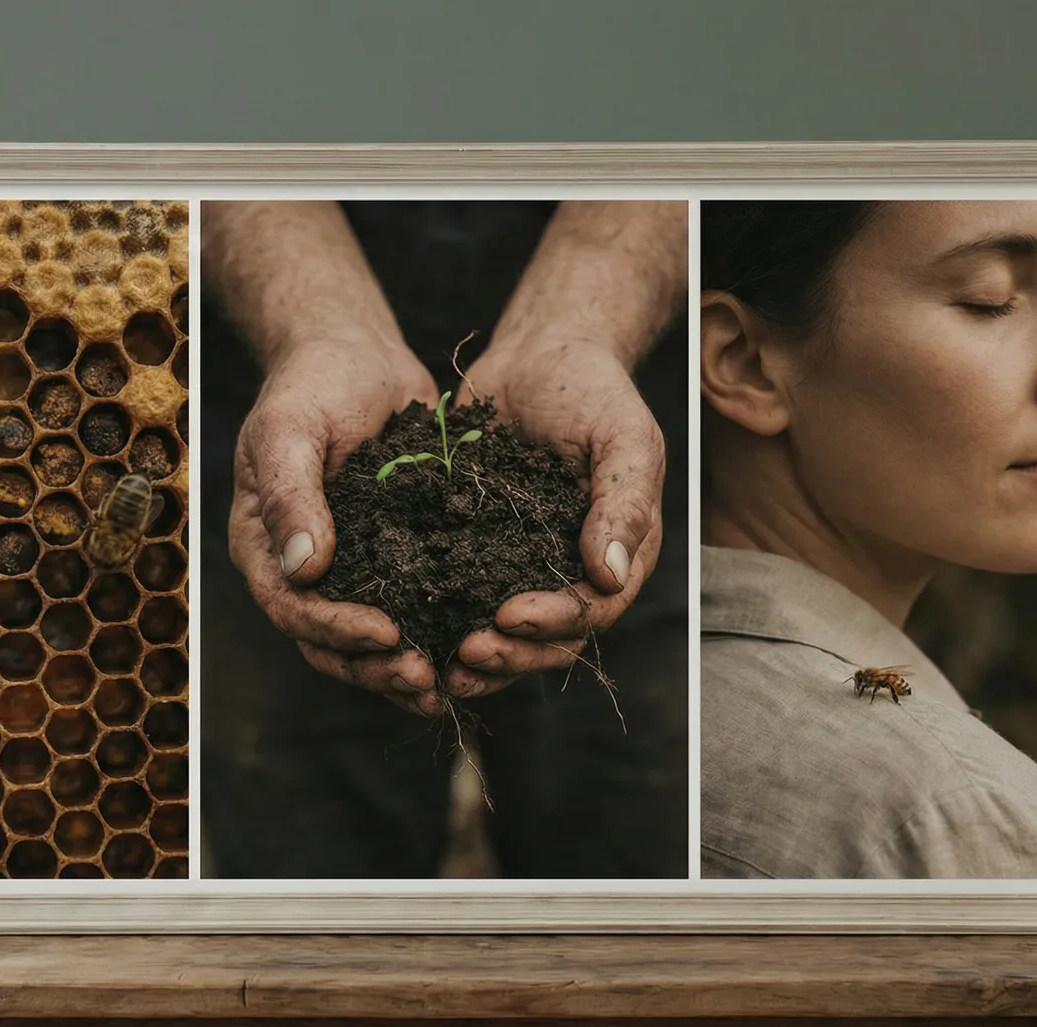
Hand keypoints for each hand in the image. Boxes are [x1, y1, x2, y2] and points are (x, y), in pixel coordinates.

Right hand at [227, 342, 455, 716]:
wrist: (355, 353)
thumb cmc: (313, 382)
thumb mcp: (290, 428)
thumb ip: (292, 495)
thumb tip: (304, 569)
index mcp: (264, 545)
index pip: (292, 608)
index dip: (337, 629)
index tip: (387, 634)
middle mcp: (301, 569)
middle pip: (328, 643)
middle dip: (375, 667)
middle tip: (426, 678)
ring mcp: (348, 569)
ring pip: (368, 642)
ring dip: (403, 668)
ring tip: (447, 684)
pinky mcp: (393, 559)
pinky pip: (410, 610)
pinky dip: (434, 635)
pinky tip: (472, 649)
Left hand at [429, 342, 665, 699]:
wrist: (539, 353)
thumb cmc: (592, 389)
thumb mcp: (623, 437)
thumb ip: (626, 503)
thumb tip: (611, 576)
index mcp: (619, 552)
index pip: (592, 609)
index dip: (553, 623)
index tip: (507, 615)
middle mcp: (574, 571)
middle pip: (550, 640)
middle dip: (511, 653)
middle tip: (465, 652)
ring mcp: (526, 565)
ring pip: (507, 634)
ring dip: (479, 656)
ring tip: (439, 664)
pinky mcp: (481, 551)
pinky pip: (465, 597)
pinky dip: (444, 620)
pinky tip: (410, 627)